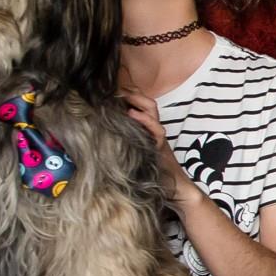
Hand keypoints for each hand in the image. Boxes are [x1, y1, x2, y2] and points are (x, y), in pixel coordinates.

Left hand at [120, 90, 193, 205]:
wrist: (174, 189)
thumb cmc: (151, 174)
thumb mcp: (132, 153)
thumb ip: (123, 140)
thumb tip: (100, 133)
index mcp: (147, 129)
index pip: (140, 105)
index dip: (130, 94)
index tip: (114, 87)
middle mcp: (153, 130)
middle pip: (147, 102)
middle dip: (133, 92)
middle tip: (117, 87)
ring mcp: (158, 136)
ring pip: (152, 110)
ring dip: (138, 100)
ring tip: (123, 94)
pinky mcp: (160, 146)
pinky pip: (156, 129)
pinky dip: (144, 120)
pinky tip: (132, 114)